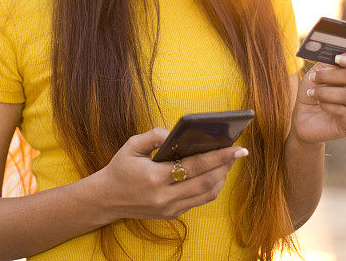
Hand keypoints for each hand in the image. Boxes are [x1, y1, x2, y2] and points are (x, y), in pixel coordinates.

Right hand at [91, 127, 247, 221]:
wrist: (106, 198)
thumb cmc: (120, 168)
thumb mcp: (131, 145)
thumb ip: (154, 134)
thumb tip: (177, 132)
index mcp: (154, 177)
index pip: (195, 166)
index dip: (219, 156)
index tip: (237, 148)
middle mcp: (164, 196)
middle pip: (206, 181)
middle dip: (226, 166)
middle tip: (239, 152)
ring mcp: (169, 208)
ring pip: (206, 194)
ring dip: (222, 177)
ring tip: (229, 161)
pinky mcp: (172, 214)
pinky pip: (199, 201)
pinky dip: (211, 187)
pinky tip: (216, 174)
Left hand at [291, 52, 345, 144]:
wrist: (304, 115)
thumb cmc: (314, 89)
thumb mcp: (320, 69)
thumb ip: (330, 60)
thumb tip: (337, 52)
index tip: (339, 58)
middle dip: (330, 75)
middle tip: (314, 77)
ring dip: (324, 92)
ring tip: (312, 92)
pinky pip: (343, 112)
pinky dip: (326, 105)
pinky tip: (318, 103)